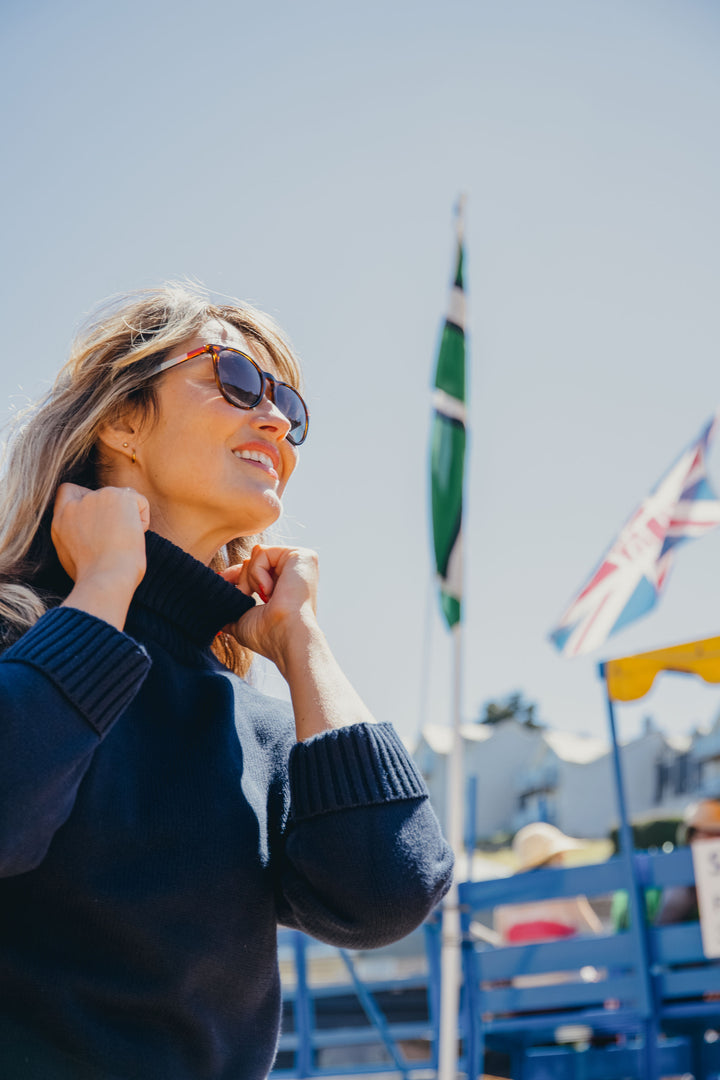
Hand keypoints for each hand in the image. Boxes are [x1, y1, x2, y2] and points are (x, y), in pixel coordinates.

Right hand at [52, 483, 149, 628]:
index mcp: (60, 521)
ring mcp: (96, 497)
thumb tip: (90, 533)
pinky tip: (134, 537)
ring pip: (122, 499)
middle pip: (101, 495)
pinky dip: (142, 520)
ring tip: (122, 542)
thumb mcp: (71, 556)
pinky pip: (140, 502)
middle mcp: (75, 505)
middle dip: (112, 512)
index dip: (85, 499)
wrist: (105, 579)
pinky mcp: (118, 496)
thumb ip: (75, 536)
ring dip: (127, 517)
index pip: (68, 491)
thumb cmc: (94, 578)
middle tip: (115, 539)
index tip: (98, 519)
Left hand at [220, 545, 318, 670]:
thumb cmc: (267, 636)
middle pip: (255, 560)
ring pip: (258, 554)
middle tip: (244, 595)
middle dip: (242, 578)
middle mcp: (296, 573)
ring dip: (251, 577)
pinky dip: (258, 571)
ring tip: (263, 596)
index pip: (256, 570)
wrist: (285, 636)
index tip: (222, 582)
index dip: (236, 576)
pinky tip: (270, 591)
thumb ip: (231, 612)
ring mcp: (300, 564)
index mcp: (287, 587)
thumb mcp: (243, 622)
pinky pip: (263, 552)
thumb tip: (214, 616)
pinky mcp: (302, 556)